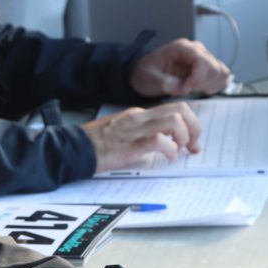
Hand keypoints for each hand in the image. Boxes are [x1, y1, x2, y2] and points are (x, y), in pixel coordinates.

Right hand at [82, 101, 200, 172]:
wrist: (73, 148)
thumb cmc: (93, 144)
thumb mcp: (119, 131)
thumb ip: (138, 132)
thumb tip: (159, 142)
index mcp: (137, 114)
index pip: (173, 109)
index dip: (191, 124)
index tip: (192, 142)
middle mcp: (139, 118)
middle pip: (180, 109)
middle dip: (194, 128)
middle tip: (192, 146)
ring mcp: (136, 130)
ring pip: (175, 121)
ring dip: (184, 138)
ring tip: (178, 151)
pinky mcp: (131, 144)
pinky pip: (160, 141)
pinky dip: (170, 150)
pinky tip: (167, 158)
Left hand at [129, 39, 230, 97]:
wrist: (144, 72)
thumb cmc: (145, 73)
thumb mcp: (148, 79)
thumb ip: (163, 82)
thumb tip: (181, 87)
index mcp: (182, 48)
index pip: (204, 62)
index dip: (197, 79)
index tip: (184, 89)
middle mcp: (197, 50)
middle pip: (216, 69)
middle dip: (201, 84)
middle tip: (184, 89)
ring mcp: (204, 58)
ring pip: (222, 73)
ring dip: (208, 85)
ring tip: (190, 88)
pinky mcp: (207, 67)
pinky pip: (222, 78)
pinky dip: (212, 86)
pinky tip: (197, 88)